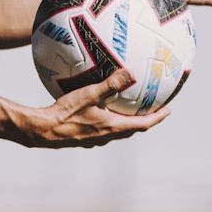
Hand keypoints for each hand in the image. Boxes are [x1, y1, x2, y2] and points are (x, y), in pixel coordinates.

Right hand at [15, 70, 169, 147]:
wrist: (43, 130)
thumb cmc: (66, 113)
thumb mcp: (89, 95)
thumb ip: (110, 84)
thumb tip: (130, 73)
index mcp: (112, 127)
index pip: (142, 124)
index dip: (157, 118)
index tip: (168, 111)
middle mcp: (106, 136)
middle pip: (131, 129)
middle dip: (144, 120)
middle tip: (153, 111)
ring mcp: (94, 139)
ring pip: (117, 131)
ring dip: (126, 122)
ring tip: (128, 110)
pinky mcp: (83, 137)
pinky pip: (102, 129)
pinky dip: (109, 121)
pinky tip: (99, 111)